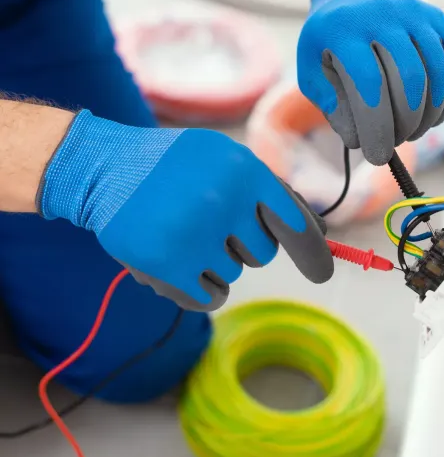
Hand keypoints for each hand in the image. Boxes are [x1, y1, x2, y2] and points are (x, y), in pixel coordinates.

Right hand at [37, 111, 333, 310]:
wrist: (106, 170)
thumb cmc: (177, 166)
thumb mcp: (226, 158)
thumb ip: (271, 191)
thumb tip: (319, 232)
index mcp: (244, 170)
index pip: (293, 221)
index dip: (312, 250)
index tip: (323, 273)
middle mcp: (223, 201)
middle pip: (263, 252)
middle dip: (242, 242)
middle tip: (207, 219)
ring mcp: (194, 236)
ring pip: (234, 274)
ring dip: (215, 261)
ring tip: (183, 231)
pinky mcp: (167, 267)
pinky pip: (211, 298)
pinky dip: (201, 287)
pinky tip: (178, 261)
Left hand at [297, 0, 443, 165]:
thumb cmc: (330, 42)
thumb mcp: (312, 69)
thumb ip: (329, 104)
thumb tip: (358, 138)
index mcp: (344, 28)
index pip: (369, 83)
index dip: (376, 125)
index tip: (377, 156)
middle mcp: (383, 14)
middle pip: (408, 78)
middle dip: (405, 122)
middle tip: (394, 142)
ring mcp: (416, 13)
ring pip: (437, 72)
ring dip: (429, 114)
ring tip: (412, 132)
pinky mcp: (439, 20)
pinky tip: (436, 117)